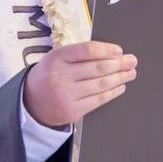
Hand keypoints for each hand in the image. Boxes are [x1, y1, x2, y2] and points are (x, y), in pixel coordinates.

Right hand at [23, 41, 137, 127]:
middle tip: (132, 60)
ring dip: (120, 78)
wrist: (31, 102)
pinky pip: (98, 100)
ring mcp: (66, 95)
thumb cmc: (49, 75)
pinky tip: (120, 86)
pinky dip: (113, 92)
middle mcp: (61, 76)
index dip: (107, 50)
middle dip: (119, 64)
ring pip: (101, 85)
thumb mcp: (57, 58)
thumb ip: (80, 55)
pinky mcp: (73, 111)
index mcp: (57, 58)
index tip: (119, 50)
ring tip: (130, 72)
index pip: (87, 50)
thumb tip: (112, 54)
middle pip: (97, 68)